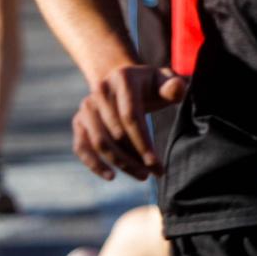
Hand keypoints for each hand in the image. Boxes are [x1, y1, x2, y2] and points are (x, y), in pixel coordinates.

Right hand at [73, 65, 187, 178]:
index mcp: (122, 78)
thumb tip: (177, 88)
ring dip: (120, 163)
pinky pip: (82, 146)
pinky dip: (94, 163)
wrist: (124, 82)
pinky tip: (111, 176)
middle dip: (135, 157)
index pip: (131, 116)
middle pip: (115, 132)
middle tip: (153, 172)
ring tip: (142, 175)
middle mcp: (100, 91)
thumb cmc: (151, 86)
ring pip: (99, 142)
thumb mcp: (165, 81)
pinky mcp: (79, 121)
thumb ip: (174, 86)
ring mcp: (87, 107)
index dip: (142, 141)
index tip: (155, 162)